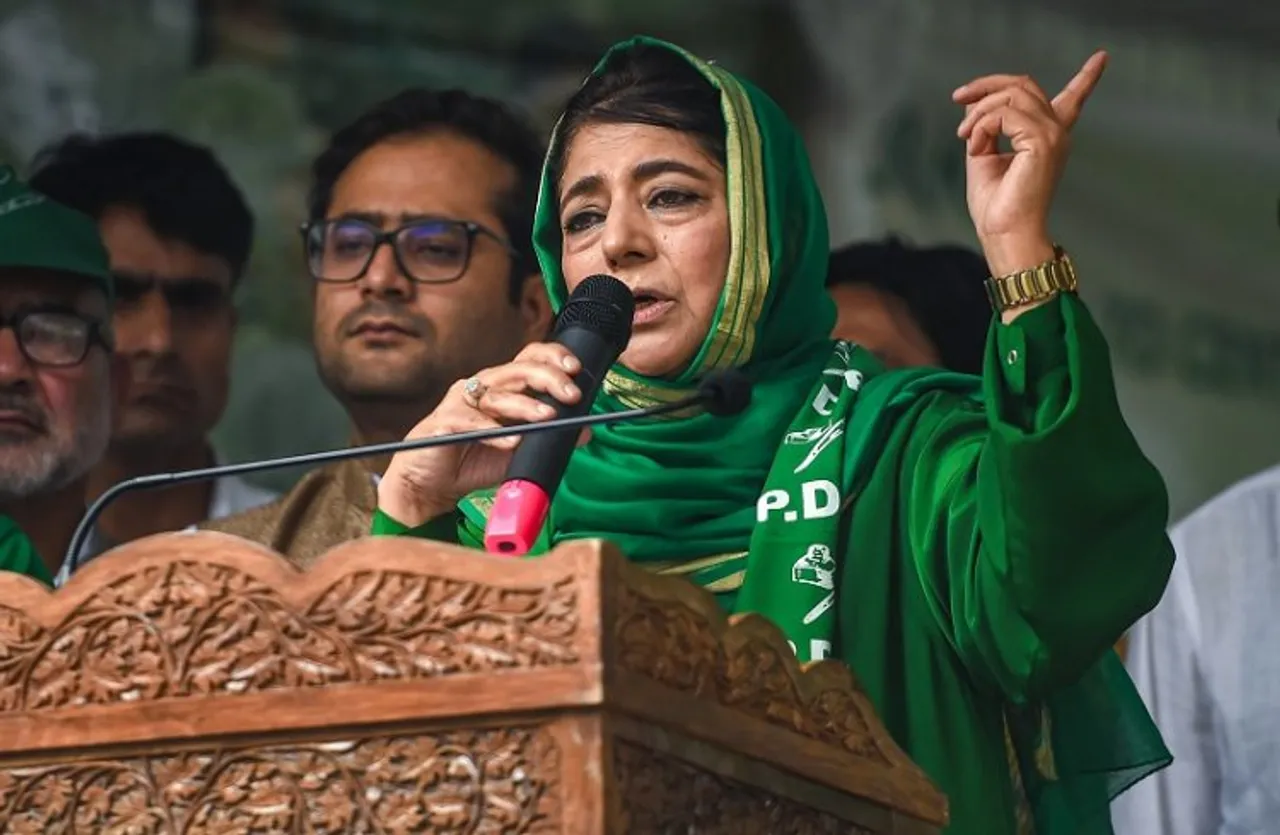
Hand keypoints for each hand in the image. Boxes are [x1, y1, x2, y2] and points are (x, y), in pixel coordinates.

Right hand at [378, 342, 588, 526]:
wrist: (429, 486)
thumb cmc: (471, 462)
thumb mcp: (517, 452)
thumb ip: (546, 440)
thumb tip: (584, 432)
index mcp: (501, 388)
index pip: (529, 359)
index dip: (553, 358)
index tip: (576, 369)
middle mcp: (481, 388)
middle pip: (518, 370)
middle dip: (548, 378)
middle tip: (571, 395)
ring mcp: (460, 402)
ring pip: (497, 395)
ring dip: (526, 406)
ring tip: (548, 417)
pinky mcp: (443, 422)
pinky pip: (470, 422)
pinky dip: (492, 431)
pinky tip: (511, 440)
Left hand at [953, 51, 1106, 274]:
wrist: (1003, 233)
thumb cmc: (995, 205)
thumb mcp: (984, 156)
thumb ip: (984, 127)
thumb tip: (972, 103)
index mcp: (1048, 137)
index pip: (1072, 99)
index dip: (1087, 77)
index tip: (1102, 57)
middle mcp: (1056, 132)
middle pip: (1023, 85)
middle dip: (988, 85)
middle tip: (958, 97)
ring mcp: (1053, 135)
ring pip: (1012, 95)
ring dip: (979, 111)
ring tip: (964, 137)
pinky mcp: (1042, 141)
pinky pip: (1004, 114)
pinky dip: (981, 126)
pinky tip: (974, 147)